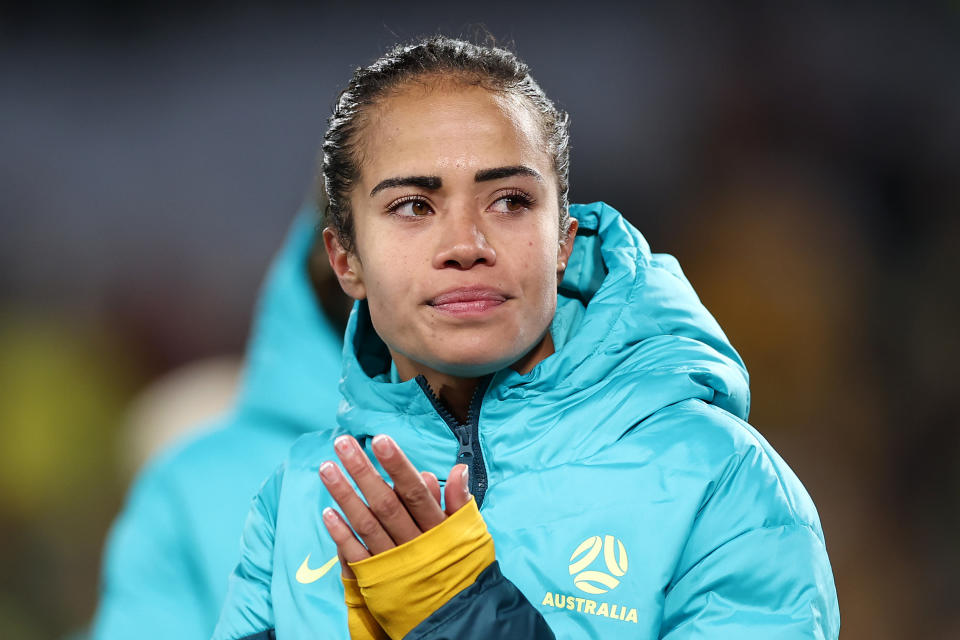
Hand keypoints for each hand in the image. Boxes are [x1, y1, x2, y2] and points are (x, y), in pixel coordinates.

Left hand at [319, 434, 471, 577]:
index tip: (380, 439)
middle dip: (362, 471)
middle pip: (385, 502)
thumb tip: (458, 468)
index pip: (414, 491)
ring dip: (344, 495)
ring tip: (326, 468)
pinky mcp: (376, 580)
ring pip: (365, 524)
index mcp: (437, 528)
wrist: (454, 617)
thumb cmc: (463, 569)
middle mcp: (413, 543)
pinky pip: (355, 555)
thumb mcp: (469, 534)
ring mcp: (393, 562)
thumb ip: (460, 502)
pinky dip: (341, 534)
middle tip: (342, 443)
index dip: (396, 465)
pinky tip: (327, 512)